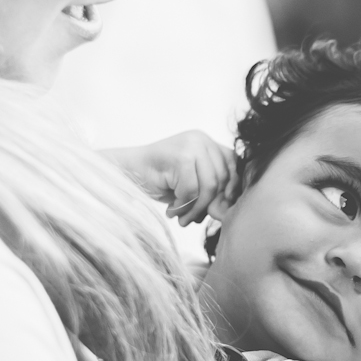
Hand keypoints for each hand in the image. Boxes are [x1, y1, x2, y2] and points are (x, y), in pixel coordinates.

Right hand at [103, 132, 236, 225]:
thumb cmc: (159, 180)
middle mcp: (202, 140)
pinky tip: (170, 210)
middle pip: (221, 179)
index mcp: (207, 143)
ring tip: (181, 218)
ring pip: (209, 186)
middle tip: (191, 220)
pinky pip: (192, 190)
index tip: (222, 207)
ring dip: (195, 209)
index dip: (233, 187)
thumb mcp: (191, 184)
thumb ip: (211, 191)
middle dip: (208, 205)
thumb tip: (228, 212)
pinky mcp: (181, 156)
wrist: (127, 173)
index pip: (233, 163)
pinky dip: (182, 205)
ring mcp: (192, 145)